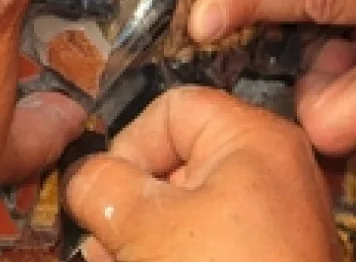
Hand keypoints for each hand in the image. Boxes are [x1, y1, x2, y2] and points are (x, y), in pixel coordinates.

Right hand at [64, 87, 340, 261]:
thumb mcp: (138, 224)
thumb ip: (97, 183)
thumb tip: (82, 175)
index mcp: (253, 139)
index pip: (170, 109)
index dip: (128, 146)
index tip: (109, 196)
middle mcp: (272, 170)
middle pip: (174, 161)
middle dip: (128, 202)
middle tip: (106, 242)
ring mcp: (273, 219)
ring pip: (183, 207)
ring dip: (139, 234)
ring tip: (119, 261)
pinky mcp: (267, 258)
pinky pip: (206, 240)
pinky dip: (172, 253)